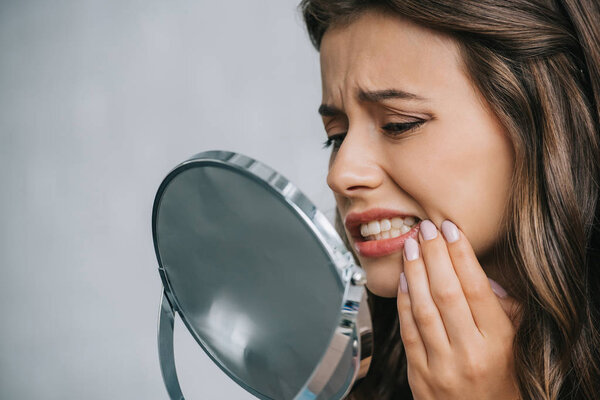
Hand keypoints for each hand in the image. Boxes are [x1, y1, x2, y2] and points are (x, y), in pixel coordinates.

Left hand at [396, 219, 519, 399]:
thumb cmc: (502, 381)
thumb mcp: (516, 345)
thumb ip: (505, 310)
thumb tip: (480, 274)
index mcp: (498, 342)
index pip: (476, 287)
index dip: (461, 254)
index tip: (451, 229)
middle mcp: (469, 353)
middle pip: (446, 292)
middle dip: (434, 254)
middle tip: (426, 228)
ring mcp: (441, 365)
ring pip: (423, 308)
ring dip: (415, 271)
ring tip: (411, 245)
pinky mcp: (419, 374)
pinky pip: (407, 330)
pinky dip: (403, 301)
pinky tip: (403, 278)